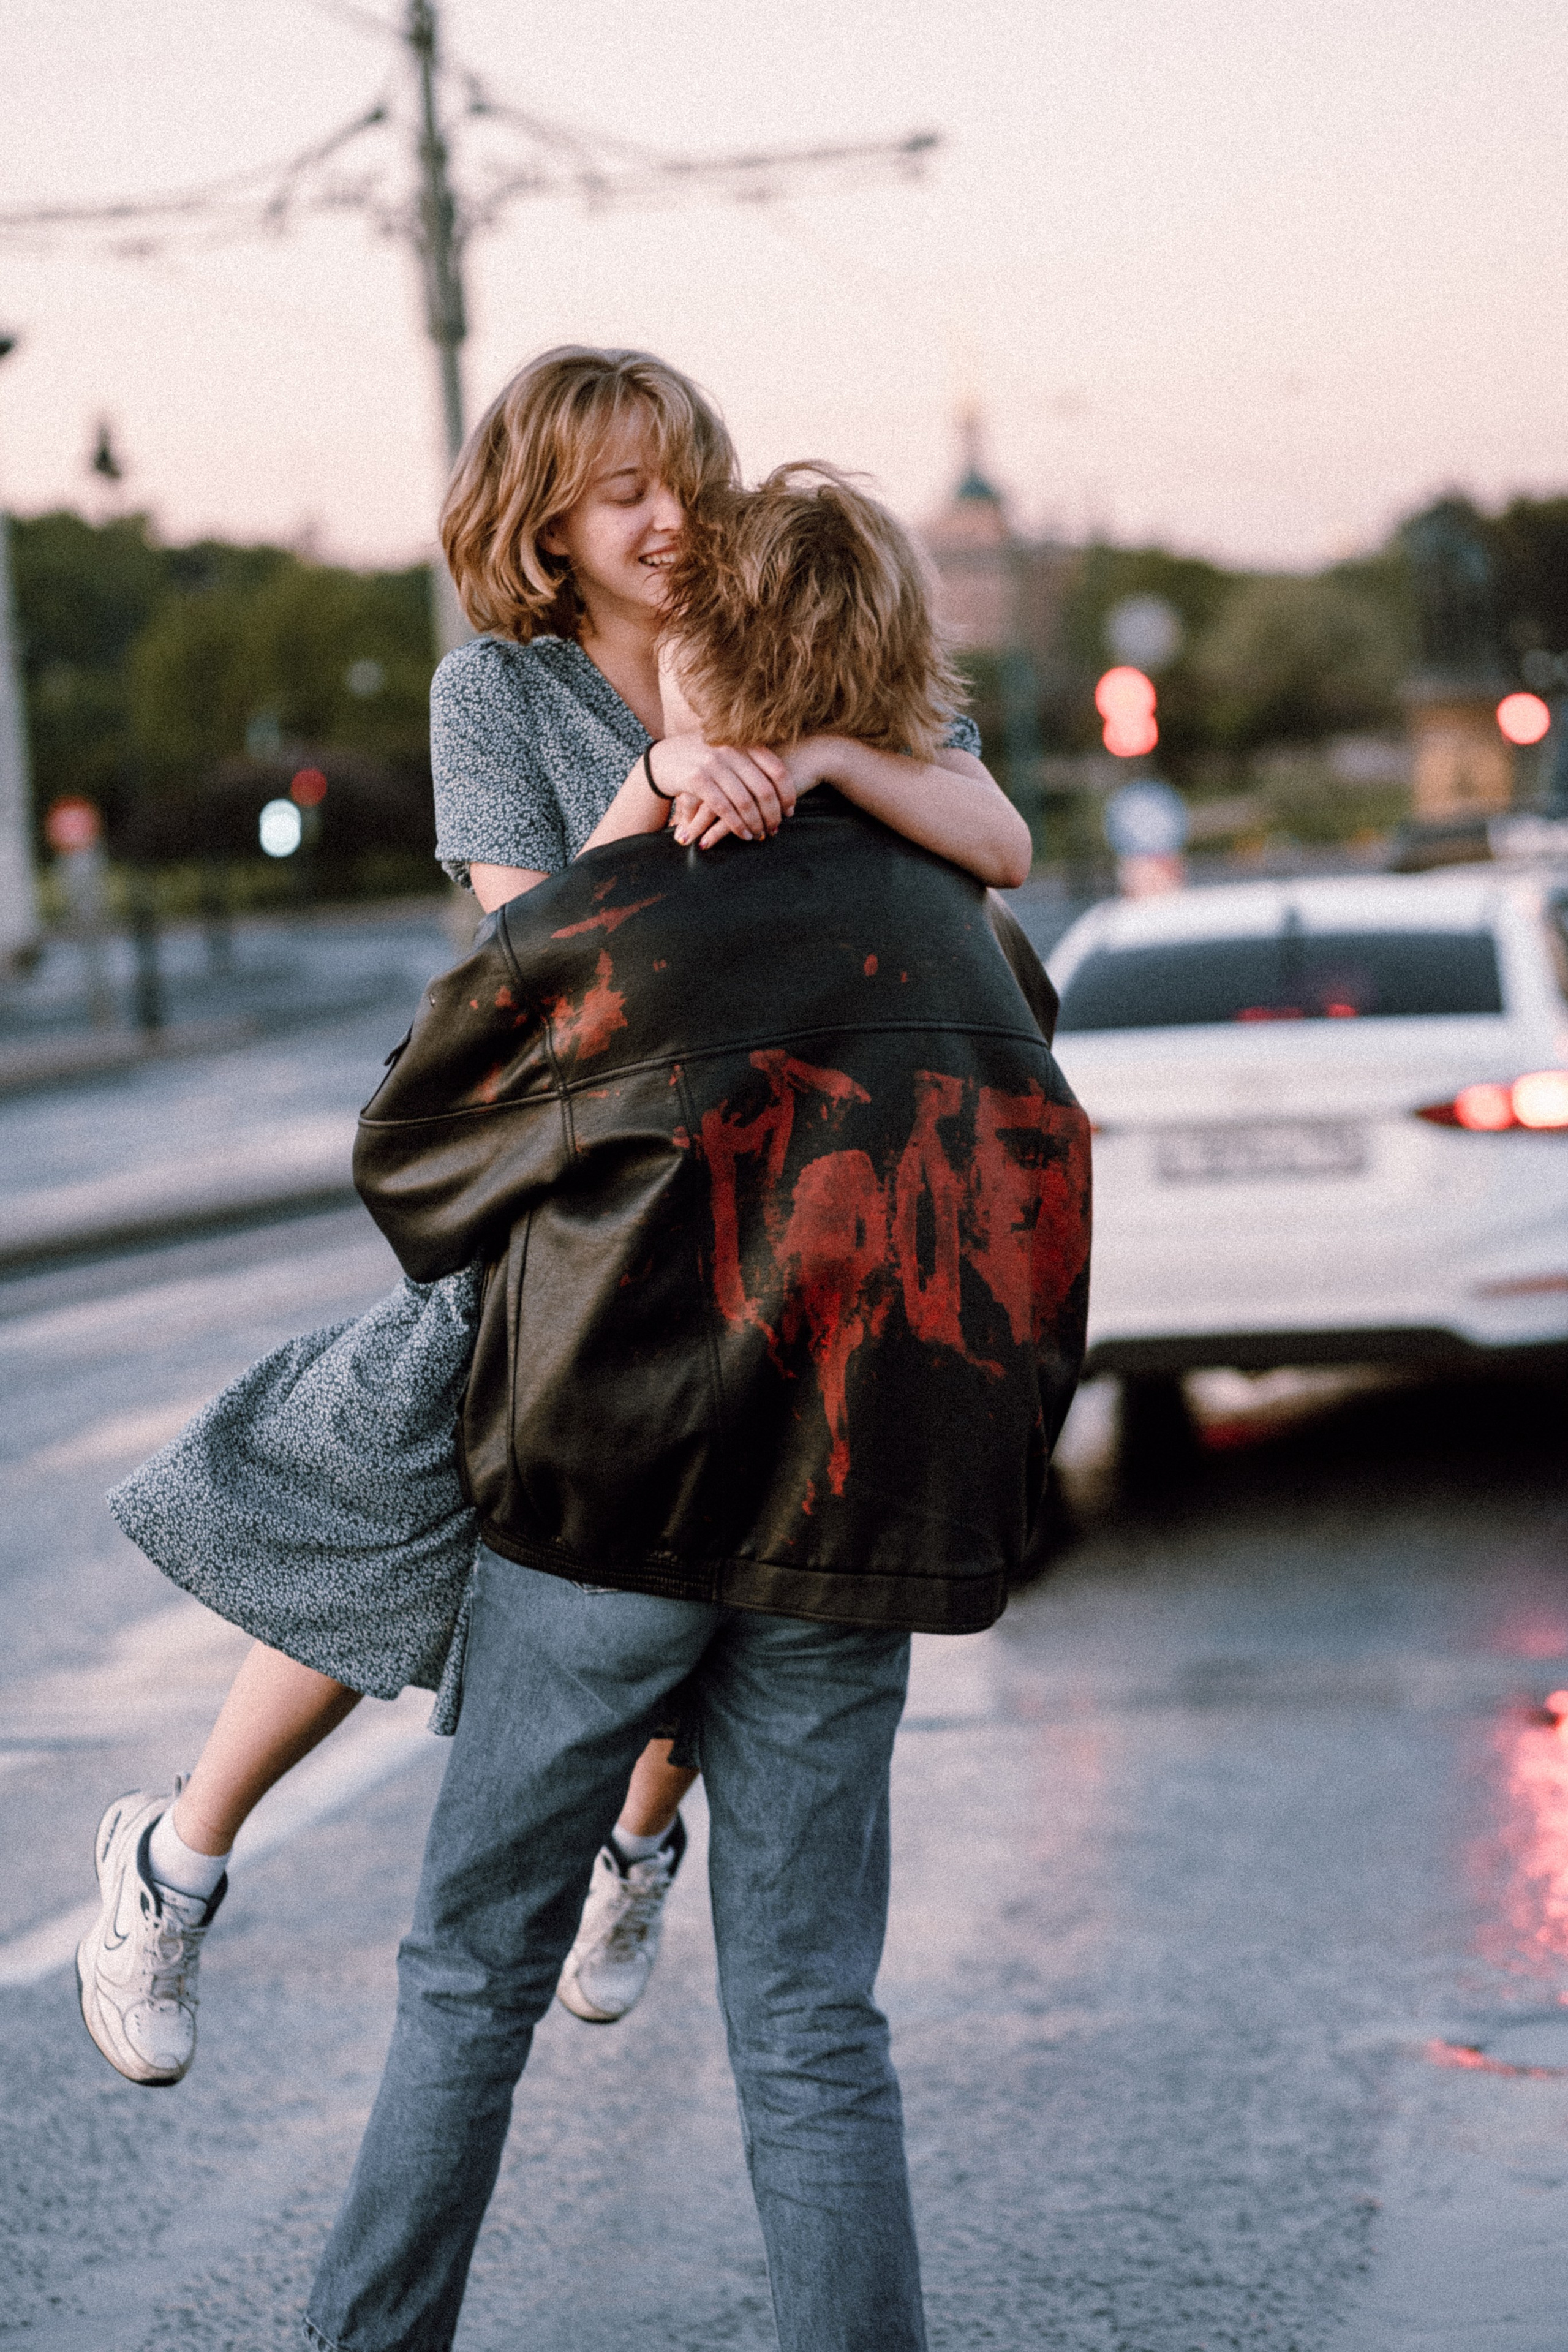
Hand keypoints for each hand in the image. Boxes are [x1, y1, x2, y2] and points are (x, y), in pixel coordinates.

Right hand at [653, 733, 794, 847]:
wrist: (663, 758)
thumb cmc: (701, 758)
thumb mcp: (728, 752)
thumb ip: (751, 760)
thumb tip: (786, 780)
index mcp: (743, 743)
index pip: (776, 770)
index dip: (787, 794)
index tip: (790, 811)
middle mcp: (731, 750)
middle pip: (764, 789)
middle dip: (772, 814)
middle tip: (775, 829)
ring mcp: (714, 763)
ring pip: (745, 801)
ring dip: (756, 823)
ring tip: (760, 835)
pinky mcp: (697, 779)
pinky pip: (724, 808)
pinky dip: (737, 825)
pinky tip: (744, 835)